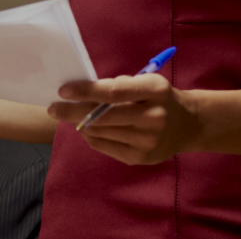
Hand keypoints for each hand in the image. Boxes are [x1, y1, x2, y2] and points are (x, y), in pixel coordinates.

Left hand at [48, 74, 202, 164]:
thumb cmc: (158, 98)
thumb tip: (82, 91)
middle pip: (103, 116)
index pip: (113, 92)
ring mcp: (147, 141)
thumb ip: (119, 86)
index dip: (85, 91)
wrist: (187, 124)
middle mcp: (153, 117)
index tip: (63, 90)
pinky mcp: (140, 158)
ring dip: (81, 124)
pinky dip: (92, 137)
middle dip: (73, 111)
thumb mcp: (146, 82)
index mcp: (155, 91)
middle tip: (53, 108)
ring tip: (72, 116)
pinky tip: (87, 129)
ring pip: (101, 132)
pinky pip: (105, 146)